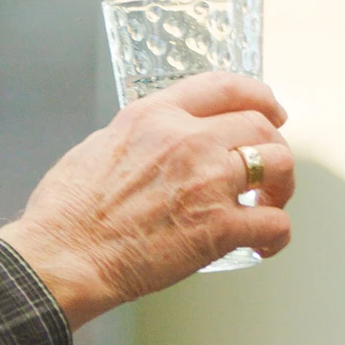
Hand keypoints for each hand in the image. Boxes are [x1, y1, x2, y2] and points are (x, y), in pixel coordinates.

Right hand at [0, 72, 294, 329]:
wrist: (63, 257)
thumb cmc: (67, 213)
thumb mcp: (99, 146)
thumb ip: (139, 137)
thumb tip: (155, 144)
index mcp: (154, 116)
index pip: (224, 87)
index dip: (259, 96)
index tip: (272, 111)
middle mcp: (187, 140)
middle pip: (260, 124)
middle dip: (274, 146)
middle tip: (269, 171)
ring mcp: (207, 182)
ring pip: (278, 164)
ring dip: (281, 186)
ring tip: (268, 205)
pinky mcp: (218, 228)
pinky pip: (274, 224)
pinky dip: (276, 235)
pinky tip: (262, 245)